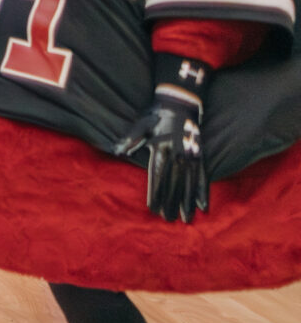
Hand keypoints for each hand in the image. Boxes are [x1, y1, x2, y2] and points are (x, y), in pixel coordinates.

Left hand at [114, 55, 211, 222]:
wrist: (180, 101)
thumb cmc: (156, 114)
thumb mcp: (141, 124)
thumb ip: (131, 139)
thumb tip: (118, 151)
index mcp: (161, 148)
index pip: (157, 177)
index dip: (155, 194)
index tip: (153, 209)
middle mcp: (177, 154)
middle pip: (173, 184)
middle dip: (170, 203)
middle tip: (168, 220)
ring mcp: (190, 156)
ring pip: (189, 184)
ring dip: (187, 202)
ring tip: (186, 218)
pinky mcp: (200, 155)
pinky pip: (203, 177)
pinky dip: (203, 192)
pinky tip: (204, 206)